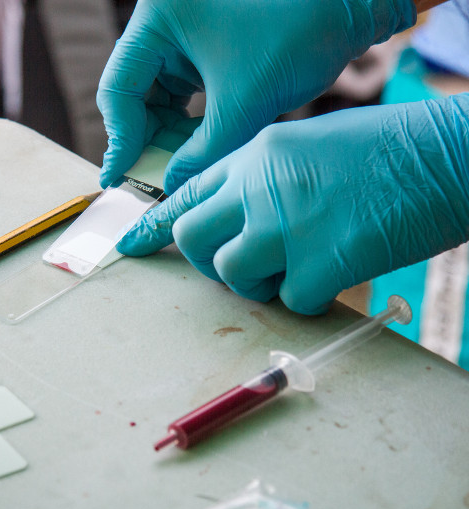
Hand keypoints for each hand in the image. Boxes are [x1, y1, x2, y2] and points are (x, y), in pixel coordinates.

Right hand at [96, 0, 415, 192]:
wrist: (351, 4)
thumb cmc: (301, 33)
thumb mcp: (244, 103)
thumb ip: (201, 152)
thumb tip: (169, 188)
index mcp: (160, 17)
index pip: (119, 88)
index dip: (121, 139)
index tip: (120, 178)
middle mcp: (163, 20)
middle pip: (133, 93)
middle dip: (146, 139)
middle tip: (153, 180)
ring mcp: (182, 29)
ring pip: (156, 95)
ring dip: (167, 133)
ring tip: (182, 166)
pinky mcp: (202, 42)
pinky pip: (180, 89)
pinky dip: (186, 120)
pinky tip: (197, 145)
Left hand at [117, 95, 468, 313]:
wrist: (448, 155)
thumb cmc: (386, 151)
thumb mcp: (307, 147)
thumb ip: (262, 181)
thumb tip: (235, 221)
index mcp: (256, 157)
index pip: (185, 193)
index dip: (153, 225)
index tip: (129, 246)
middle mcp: (260, 188)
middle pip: (192, 238)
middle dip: (208, 261)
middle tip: (242, 266)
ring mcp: (287, 225)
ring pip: (231, 275)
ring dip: (257, 284)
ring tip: (294, 268)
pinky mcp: (322, 263)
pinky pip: (290, 302)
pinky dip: (309, 298)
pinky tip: (335, 272)